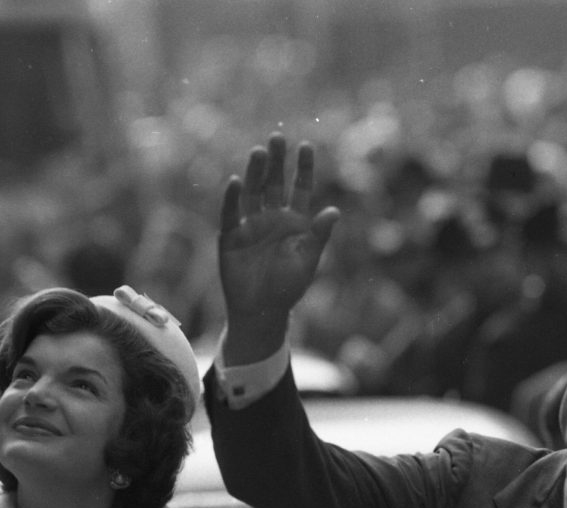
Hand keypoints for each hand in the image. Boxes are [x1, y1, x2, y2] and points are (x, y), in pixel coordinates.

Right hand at [218, 132, 338, 363]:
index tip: (306, 146)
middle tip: (277, 138)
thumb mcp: (307, 261)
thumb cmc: (288, 288)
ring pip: (253, 192)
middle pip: (274, 183)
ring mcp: (250, 225)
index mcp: (295, 221)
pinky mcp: (231, 236)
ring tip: (259, 152)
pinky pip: (231, 214)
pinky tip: (236, 182)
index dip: (303, 168)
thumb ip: (319, 236)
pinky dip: (232, 199)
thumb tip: (335, 211)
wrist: (261, 311)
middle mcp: (272, 218)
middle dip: (277, 162)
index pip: (301, 188)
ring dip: (255, 173)